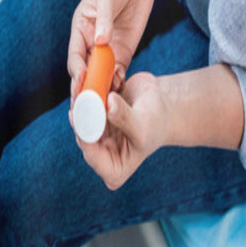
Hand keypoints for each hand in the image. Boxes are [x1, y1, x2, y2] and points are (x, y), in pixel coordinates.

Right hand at [67, 0, 157, 105]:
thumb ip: (104, 18)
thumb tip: (100, 41)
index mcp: (80, 27)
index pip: (75, 55)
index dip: (77, 71)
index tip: (83, 82)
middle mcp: (91, 41)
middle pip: (85, 71)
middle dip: (86, 89)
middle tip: (88, 107)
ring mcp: (107, 48)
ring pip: (101, 76)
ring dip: (102, 90)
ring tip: (104, 108)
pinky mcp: (124, 50)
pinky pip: (118, 72)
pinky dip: (118, 84)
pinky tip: (120, 94)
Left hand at [71, 72, 170, 190]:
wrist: (165, 104)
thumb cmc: (157, 122)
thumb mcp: (143, 124)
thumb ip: (124, 118)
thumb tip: (107, 106)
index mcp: (113, 169)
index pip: (91, 154)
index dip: (84, 133)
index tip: (83, 113)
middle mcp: (100, 154)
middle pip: (82, 132)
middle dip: (80, 109)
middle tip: (81, 90)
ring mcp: (95, 135)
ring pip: (80, 114)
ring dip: (82, 93)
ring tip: (88, 77)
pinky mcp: (94, 116)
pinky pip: (86, 100)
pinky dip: (93, 86)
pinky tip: (111, 76)